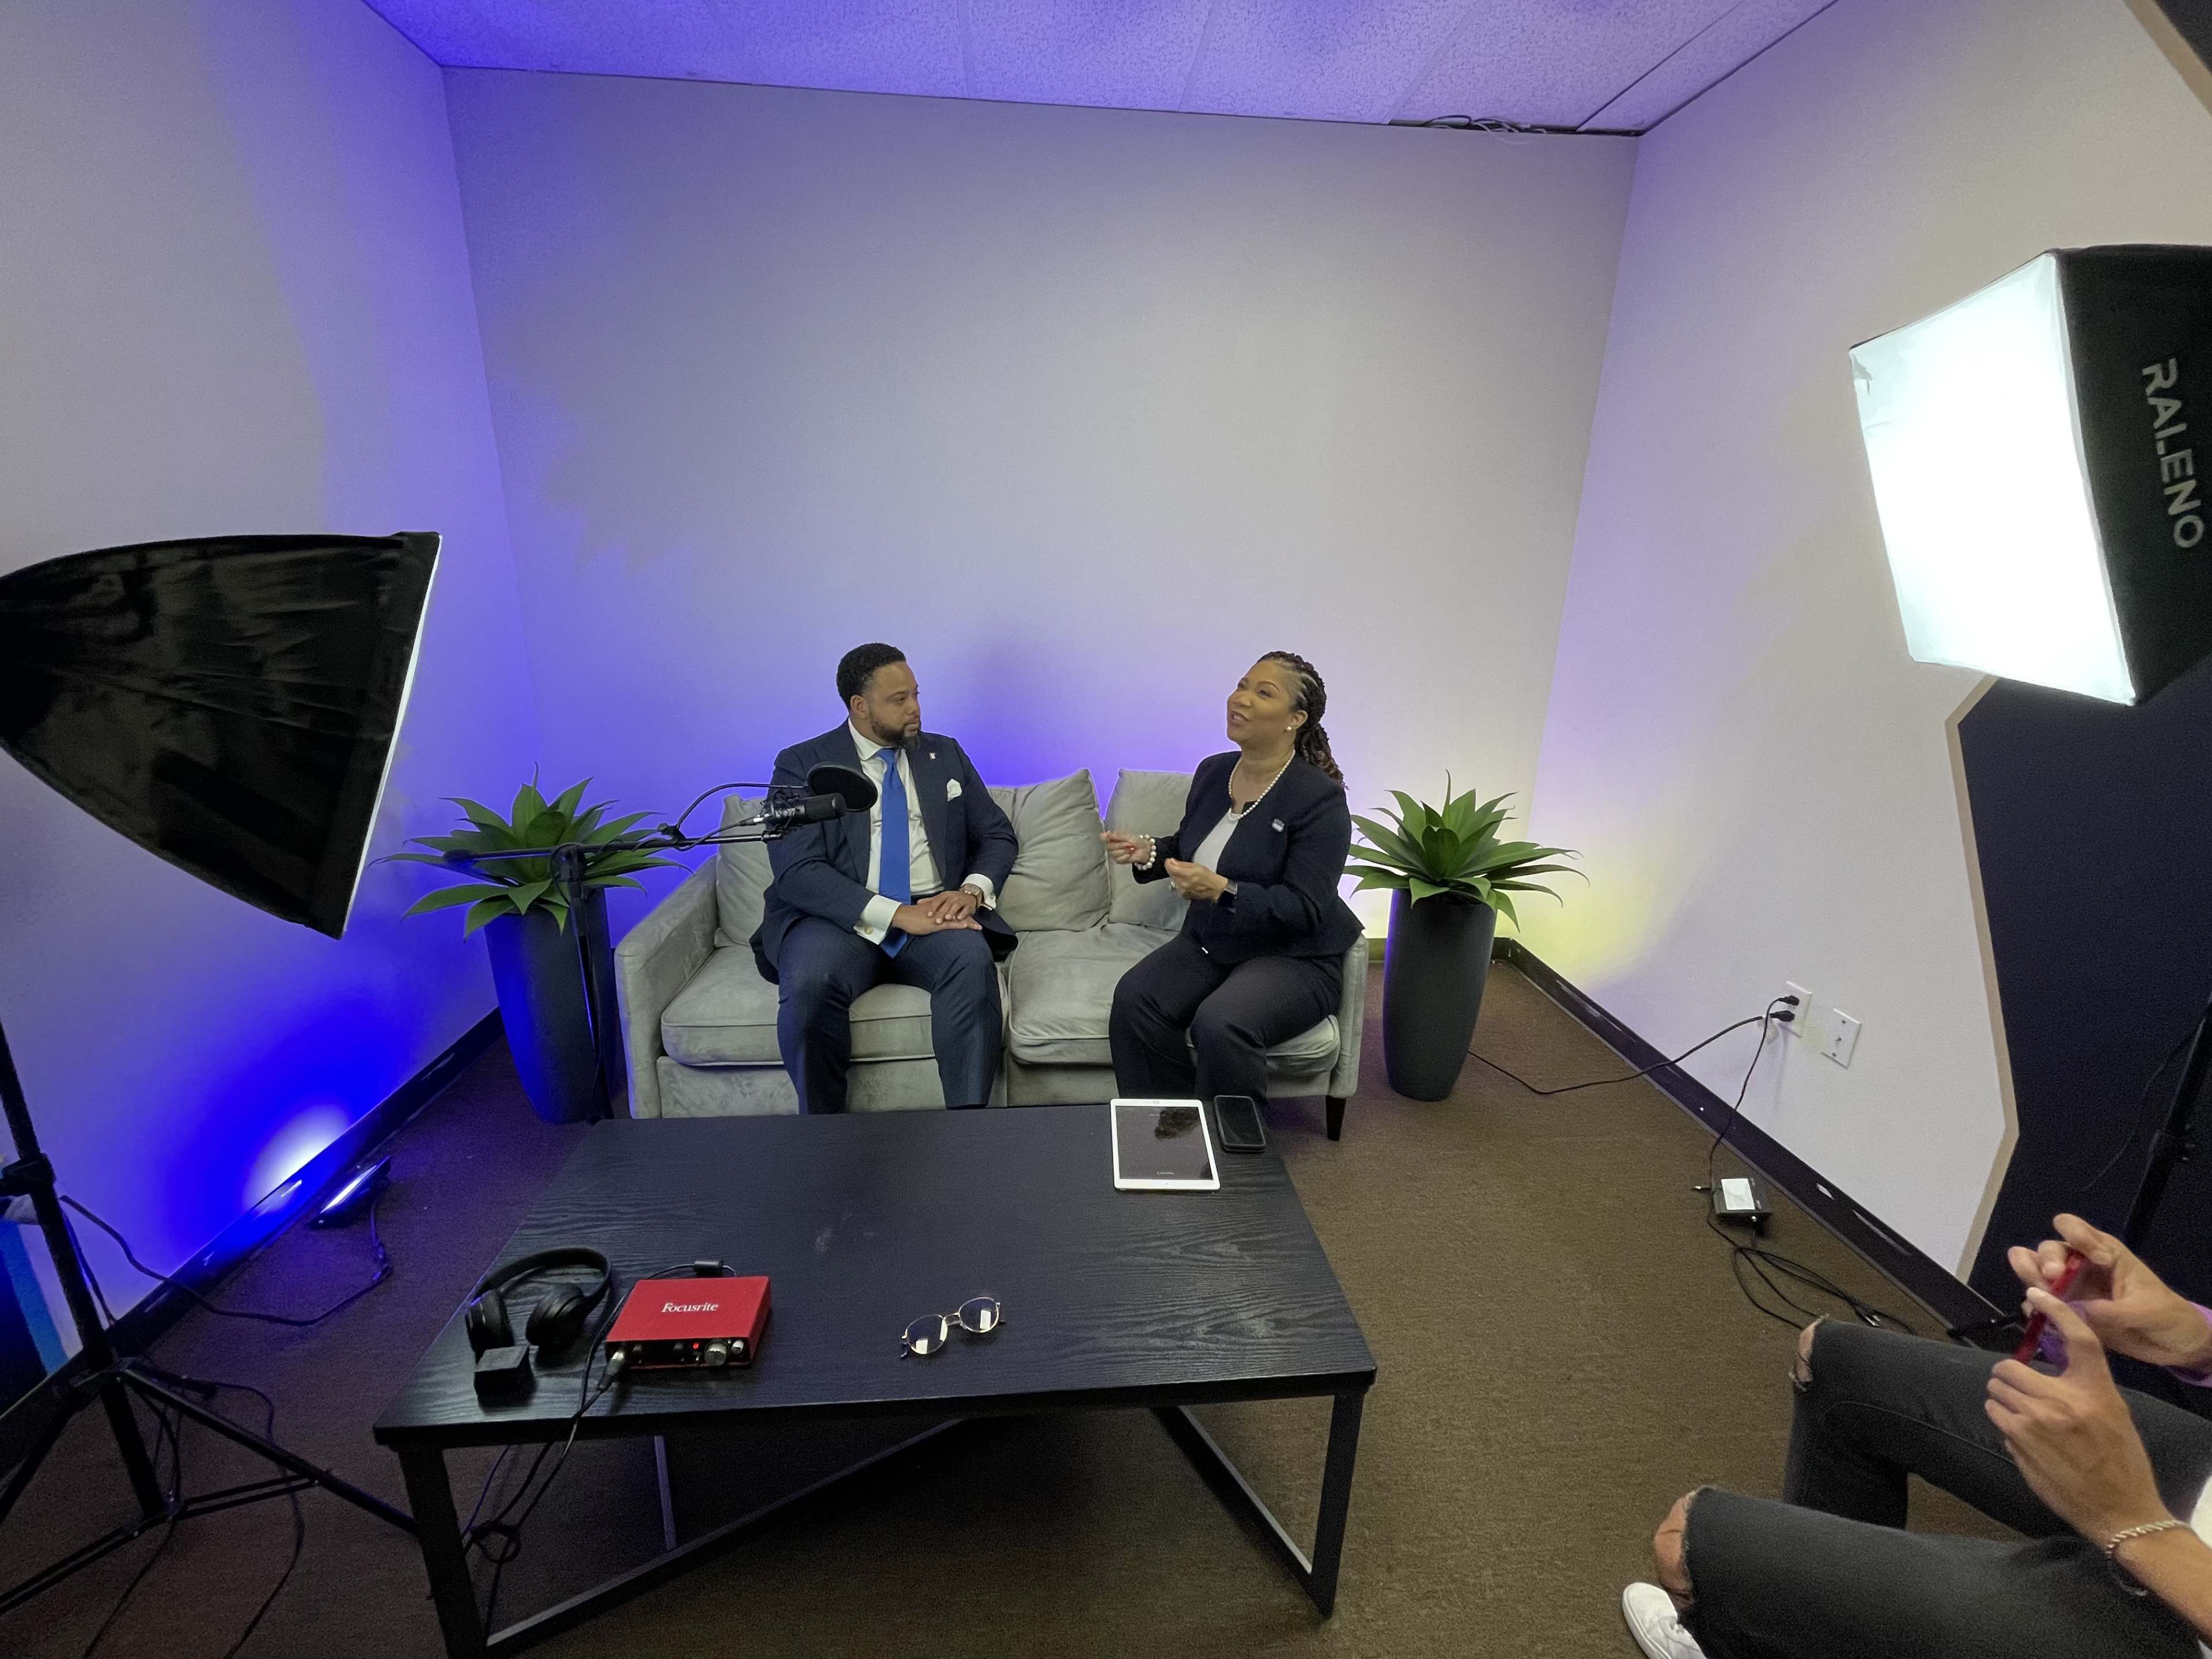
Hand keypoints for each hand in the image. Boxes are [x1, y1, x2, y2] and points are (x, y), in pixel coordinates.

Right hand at [891, 903, 980, 934]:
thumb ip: (930, 919)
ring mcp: (939, 918)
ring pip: (956, 919)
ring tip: (978, 927)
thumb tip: (933, 922)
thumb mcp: (922, 917)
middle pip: (958, 916)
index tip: (972, 920)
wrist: (902, 916)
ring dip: (968, 923)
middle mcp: (941, 912)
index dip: (963, 917)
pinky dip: (958, 925)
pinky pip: (949, 924)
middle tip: (979, 926)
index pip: (954, 913)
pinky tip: (966, 926)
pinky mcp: (935, 924)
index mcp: (939, 911)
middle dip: (970, 921)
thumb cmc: (910, 918)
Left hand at [914, 888, 979, 924]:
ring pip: (956, 906)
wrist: (968, 896)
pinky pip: (966, 909)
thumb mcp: (941, 899)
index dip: (933, 907)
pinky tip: (959, 918)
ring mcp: (961, 900)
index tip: (928, 915)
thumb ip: (930, 901)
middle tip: (937, 921)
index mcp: (945, 895)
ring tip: (947, 918)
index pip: (938, 900)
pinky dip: (962, 914)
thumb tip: (918, 902)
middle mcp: (953, 896)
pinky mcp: (969, 905)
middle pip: (947, 904)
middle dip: (942, 912)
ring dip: (952, 912)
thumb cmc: (952, 900)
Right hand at [1101, 832, 1150, 865]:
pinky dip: (1125, 857)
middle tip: (1129, 843)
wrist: (1144, 850)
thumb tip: (1103, 834)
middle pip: (1109, 846)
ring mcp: (1114, 853)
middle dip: (1120, 845)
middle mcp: (1111, 846)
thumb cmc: (1136, 841)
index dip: (1106, 838)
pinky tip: (1129, 855)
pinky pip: (1118, 859)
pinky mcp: (1118, 860)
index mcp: (1113, 838)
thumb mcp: (1127, 836)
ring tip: (1131, 848)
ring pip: (1113, 853)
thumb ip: (1116, 836)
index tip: (1110, 838)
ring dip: (1124, 851)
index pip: (1103, 838)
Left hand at [1163, 859, 1229, 902]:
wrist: (1214, 889)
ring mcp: (1182, 891)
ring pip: (1173, 880)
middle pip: (1171, 874)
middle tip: (1180, 867)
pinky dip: (1179, 884)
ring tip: (1186, 876)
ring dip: (1177, 877)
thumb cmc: (1208, 876)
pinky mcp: (1183, 895)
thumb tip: (1172, 861)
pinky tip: (1187, 882)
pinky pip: (1177, 887)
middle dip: (1173, 869)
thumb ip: (1182, 864)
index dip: (1168, 863)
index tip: (1169, 860)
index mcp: (1187, 874)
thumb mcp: (1196, 865)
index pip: (1170, 868)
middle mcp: (1183, 883)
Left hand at [1986, 1288, 2171, 1541]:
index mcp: (2095, 1390)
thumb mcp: (2114, 1413)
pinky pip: (1998, 1420)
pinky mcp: (2018, 1444)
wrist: (2123, 1511)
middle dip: (2009, 1377)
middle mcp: (2062, 1401)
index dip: (2056, 1310)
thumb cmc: (2122, 1460)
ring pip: (1996, 1393)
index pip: (2077, 1338)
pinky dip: (2004, 1423)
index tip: (2038, 1295)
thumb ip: (2082, 1387)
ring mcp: (2035, 1423)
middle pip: (2009, 1368)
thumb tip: (2045, 1371)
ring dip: (2003, 1400)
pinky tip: (2025, 1438)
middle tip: (2021, 1389)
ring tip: (2023, 1415)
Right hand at [2008, 1213, 2211, 1369]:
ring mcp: (2072, 1289)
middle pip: (2049, 1250)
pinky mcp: (2068, 1311)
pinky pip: (2040, 1303)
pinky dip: (2034, 1307)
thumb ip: (2114, 1311)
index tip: (2095, 1258)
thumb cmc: (2166, 1316)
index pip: (2074, 1228)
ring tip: (2036, 1294)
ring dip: (2030, 1278)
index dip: (2076, 1236)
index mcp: (2104, 1253)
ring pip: (2037, 1273)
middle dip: (2045, 1261)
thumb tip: (2077, 1311)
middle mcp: (2081, 1266)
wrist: (2173, 1345)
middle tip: (2052, 1278)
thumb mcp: (2147, 1311)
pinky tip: (2038, 1316)